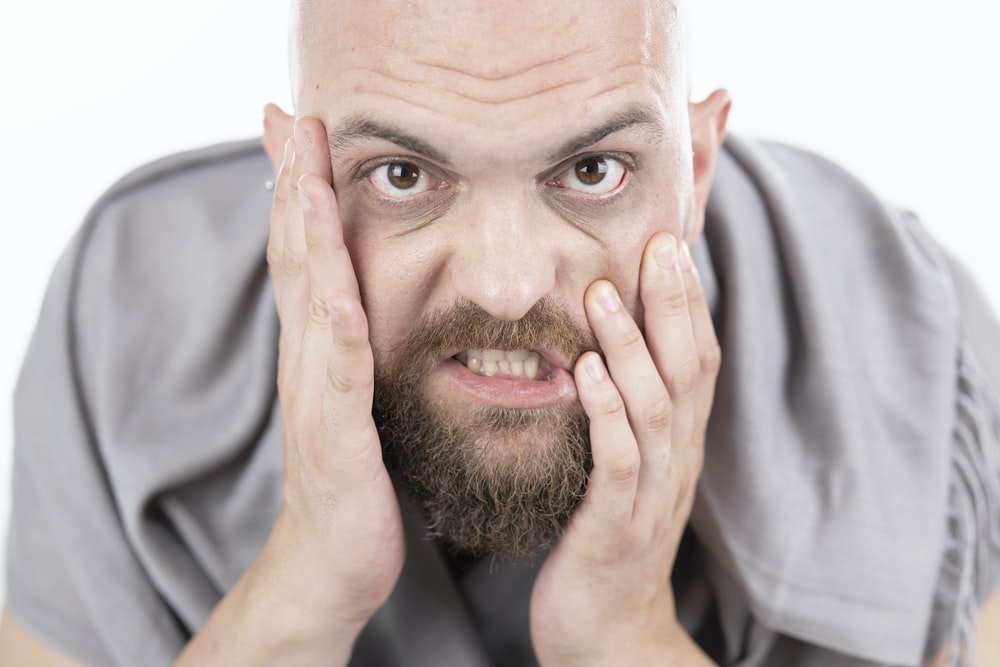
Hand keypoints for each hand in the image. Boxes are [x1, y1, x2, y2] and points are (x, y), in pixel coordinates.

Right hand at [265, 114, 404, 635]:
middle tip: (289, 119)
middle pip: (294, 260)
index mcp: (315, 349)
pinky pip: (341, 378)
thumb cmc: (354, 476)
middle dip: (291, 187)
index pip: (302, 255)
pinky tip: (340, 297)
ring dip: (306, 240)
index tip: (298, 130)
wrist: (333, 559)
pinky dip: (338, 333)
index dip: (296, 191)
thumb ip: (355, 345)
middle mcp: (306, 362)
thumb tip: (365, 296)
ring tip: (303, 177)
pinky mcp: (338, 439)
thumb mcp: (352, 396)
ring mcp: (316, 398)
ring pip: (311, 304)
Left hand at [529, 233, 719, 665]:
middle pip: (688, 368)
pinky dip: (606, 415)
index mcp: (679, 441)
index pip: (696, 356)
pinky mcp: (615, 526)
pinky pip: (617, 463)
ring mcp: (651, 494)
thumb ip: (630, 410)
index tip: (672, 239)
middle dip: (673, 303)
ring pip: (654, 407)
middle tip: (658, 242)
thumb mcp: (630, 466)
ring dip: (631, 347)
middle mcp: (676, 460)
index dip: (688, 298)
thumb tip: (609, 345)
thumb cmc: (609, 537)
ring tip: (604, 293)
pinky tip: (586, 374)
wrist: (608, 631)